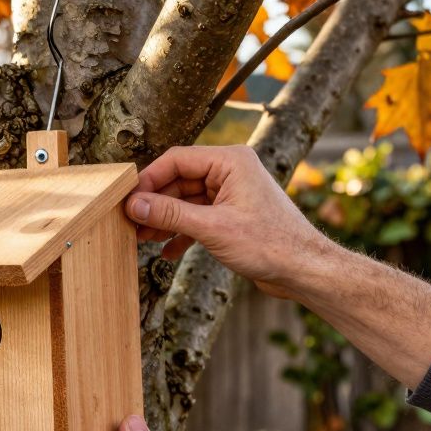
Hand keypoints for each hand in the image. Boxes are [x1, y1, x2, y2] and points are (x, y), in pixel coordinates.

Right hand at [124, 145, 330, 299]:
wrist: (303, 269)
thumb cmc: (270, 243)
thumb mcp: (212, 228)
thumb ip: (170, 214)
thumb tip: (135, 205)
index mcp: (230, 161)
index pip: (177, 160)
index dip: (149, 179)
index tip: (127, 200)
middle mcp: (230, 172)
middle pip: (179, 180)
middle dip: (155, 204)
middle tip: (131, 223)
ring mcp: (231, 194)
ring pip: (186, 201)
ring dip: (165, 220)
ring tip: (143, 239)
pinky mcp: (231, 216)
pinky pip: (198, 217)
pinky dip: (182, 232)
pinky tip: (167, 252)